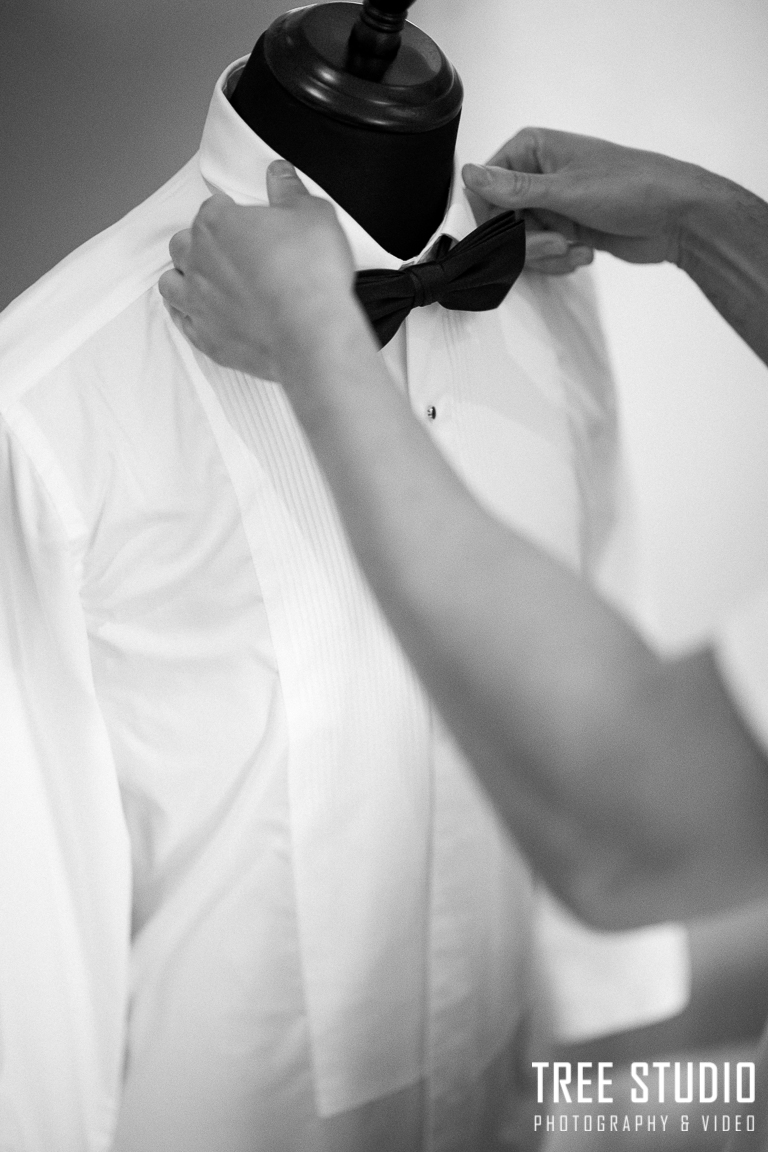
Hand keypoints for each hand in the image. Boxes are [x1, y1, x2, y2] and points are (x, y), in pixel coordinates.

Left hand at [159, 161, 358, 380]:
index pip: (212, 209)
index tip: (249, 223)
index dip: (232, 214)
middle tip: (228, 251)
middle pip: (182, 244)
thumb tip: (278, 173)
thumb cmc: (312, 275)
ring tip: (207, 281)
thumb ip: (289, 190)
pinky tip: (204, 314)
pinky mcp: (206, 338)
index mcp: (217, 223)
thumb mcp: (313, 215)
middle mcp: (198, 261)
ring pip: (170, 284)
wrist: (313, 336)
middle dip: (200, 244)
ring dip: (183, 278)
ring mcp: (198, 303)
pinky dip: (189, 316)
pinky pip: (183, 324)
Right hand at [463, 128, 708, 270]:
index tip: (508, 236)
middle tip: (555, 243)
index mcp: (533, 149)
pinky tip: (584, 253)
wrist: (677, 217)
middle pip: (501, 222)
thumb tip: (469, 173)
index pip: (485, 187)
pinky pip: (542, 255)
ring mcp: (552, 205)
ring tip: (574, 249)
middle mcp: (538, 175)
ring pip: (521, 243)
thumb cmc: (631, 188)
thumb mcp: (565, 190)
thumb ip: (513, 189)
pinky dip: (560, 261)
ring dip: (546, 255)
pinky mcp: (565, 230)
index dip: (491, 218)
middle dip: (526, 243)